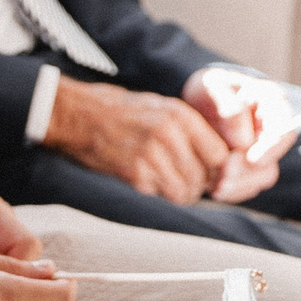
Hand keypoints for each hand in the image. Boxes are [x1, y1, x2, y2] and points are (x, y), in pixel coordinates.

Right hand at [45, 77, 231, 202]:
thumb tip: (219, 157)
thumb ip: (190, 129)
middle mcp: (169, 135)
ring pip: (183, 191)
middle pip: (203, 177)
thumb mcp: (163, 107)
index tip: (212, 173)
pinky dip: (158, 192)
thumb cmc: (125, 111)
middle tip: (192, 184)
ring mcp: (150, 155)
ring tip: (174, 186)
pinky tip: (150, 180)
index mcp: (181, 116)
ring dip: (181, 193)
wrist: (80, 115)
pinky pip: (158, 193)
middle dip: (200, 185)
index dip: (218, 169)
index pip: (219, 155)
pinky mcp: (132, 174)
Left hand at [181, 67, 296, 203]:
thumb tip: (244, 142)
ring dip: (239, 186)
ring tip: (216, 186)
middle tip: (222, 175)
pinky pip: (246, 188)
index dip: (271, 149)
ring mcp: (261, 152)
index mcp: (272, 104)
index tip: (251, 160)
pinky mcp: (247, 169)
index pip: (284, 131)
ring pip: (261, 179)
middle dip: (247, 173)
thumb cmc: (206, 88)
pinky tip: (212, 188)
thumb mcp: (212, 86)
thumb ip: (229, 107)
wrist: (194, 101)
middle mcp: (271, 130)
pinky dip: (231, 191)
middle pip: (273, 162)